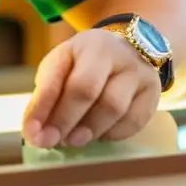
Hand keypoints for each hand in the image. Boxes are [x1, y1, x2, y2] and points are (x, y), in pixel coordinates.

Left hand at [22, 28, 160, 148]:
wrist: (129, 49)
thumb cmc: (86, 64)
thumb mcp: (63, 67)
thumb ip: (48, 96)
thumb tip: (36, 133)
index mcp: (83, 44)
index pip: (57, 77)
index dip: (41, 107)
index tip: (31, 133)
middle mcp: (113, 53)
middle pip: (86, 90)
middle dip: (65, 120)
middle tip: (51, 141)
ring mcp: (137, 71)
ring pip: (113, 107)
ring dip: (89, 130)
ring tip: (74, 139)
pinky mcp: (153, 91)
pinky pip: (134, 121)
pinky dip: (113, 134)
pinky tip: (100, 135)